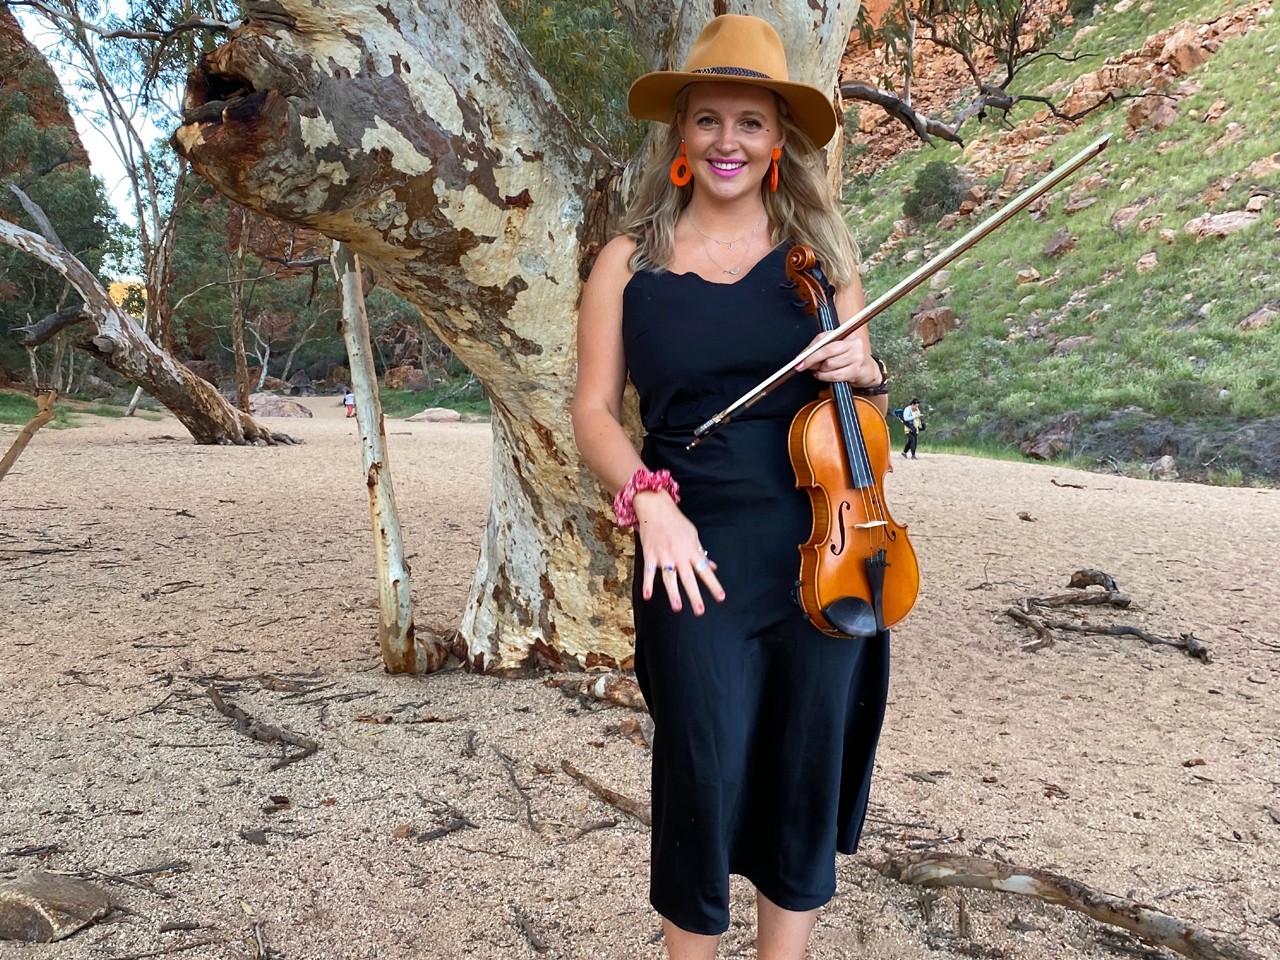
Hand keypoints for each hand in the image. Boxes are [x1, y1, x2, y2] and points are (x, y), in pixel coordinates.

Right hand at [632, 490, 724, 614]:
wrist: (656, 509)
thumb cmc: (677, 522)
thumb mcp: (693, 535)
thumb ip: (701, 553)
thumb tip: (713, 567)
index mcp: (692, 551)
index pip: (705, 570)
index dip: (713, 584)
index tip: (720, 597)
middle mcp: (679, 555)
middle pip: (689, 578)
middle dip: (695, 595)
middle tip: (700, 611)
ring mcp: (664, 556)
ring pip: (669, 578)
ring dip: (673, 593)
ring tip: (677, 607)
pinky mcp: (650, 555)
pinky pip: (649, 572)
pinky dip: (647, 584)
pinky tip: (647, 596)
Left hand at [795, 332, 871, 384]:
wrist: (869, 371)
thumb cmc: (849, 358)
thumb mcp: (837, 349)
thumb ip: (821, 349)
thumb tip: (803, 356)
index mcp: (846, 334)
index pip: (824, 338)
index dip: (810, 348)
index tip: (799, 357)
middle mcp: (853, 343)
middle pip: (827, 350)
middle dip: (811, 359)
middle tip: (801, 366)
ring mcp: (856, 357)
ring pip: (829, 364)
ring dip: (819, 370)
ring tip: (818, 370)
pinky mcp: (856, 370)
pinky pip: (834, 375)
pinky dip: (824, 377)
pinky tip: (821, 375)